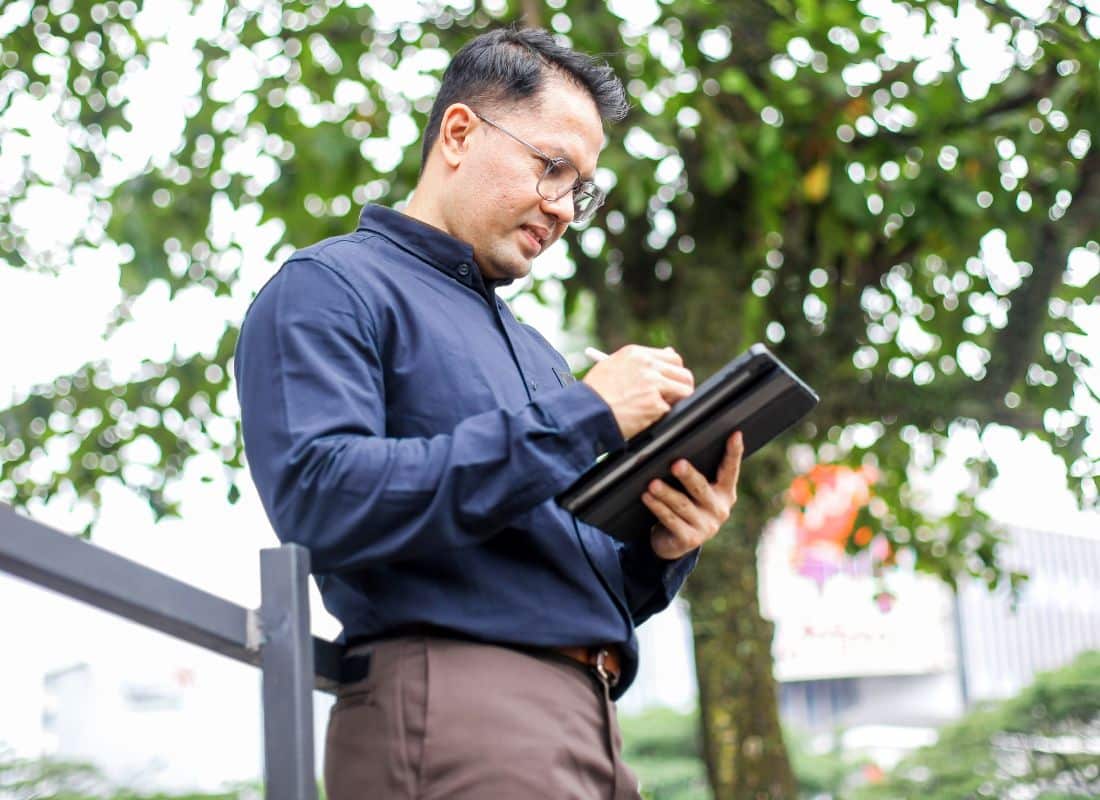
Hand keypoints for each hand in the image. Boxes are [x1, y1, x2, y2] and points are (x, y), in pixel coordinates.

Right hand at [581, 345, 693, 438]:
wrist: (585, 411)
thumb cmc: (595, 393)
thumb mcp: (612, 367)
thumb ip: (640, 363)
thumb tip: (669, 353)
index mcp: (636, 354)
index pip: (671, 358)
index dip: (673, 372)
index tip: (671, 381)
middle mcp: (647, 365)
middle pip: (683, 373)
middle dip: (681, 386)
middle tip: (673, 397)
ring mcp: (653, 384)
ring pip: (684, 390)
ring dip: (676, 401)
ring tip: (659, 408)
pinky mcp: (654, 404)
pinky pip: (669, 410)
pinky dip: (659, 417)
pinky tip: (644, 417)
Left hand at [643, 431, 743, 559]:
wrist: (674, 542)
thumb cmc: (687, 506)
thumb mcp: (697, 492)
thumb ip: (697, 474)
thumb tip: (680, 447)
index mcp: (725, 493)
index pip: (730, 470)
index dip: (734, 453)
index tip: (735, 434)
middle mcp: (719, 509)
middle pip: (701, 488)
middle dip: (688, 476)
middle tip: (677, 464)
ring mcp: (706, 527)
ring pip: (682, 505)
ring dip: (666, 493)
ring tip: (653, 483)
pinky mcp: (690, 540)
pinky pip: (671, 520)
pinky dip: (658, 507)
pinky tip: (647, 497)